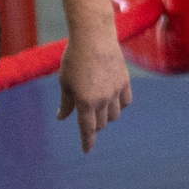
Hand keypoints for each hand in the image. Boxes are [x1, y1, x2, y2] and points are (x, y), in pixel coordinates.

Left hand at [57, 31, 132, 151]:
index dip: (87, 142)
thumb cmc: (74, 58)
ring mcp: (116, 91)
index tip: (87, 151)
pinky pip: (126, 101)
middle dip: (94, 125)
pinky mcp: (125, 81)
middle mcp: (103, 99)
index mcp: (85, 101)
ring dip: (107, 116)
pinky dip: (119, 105)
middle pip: (101, 123)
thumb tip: (62, 118)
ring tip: (100, 108)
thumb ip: (66, 102)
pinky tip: (113, 100)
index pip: (87, 129)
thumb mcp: (65, 82)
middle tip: (87, 119)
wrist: (94, 37)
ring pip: (114, 115)